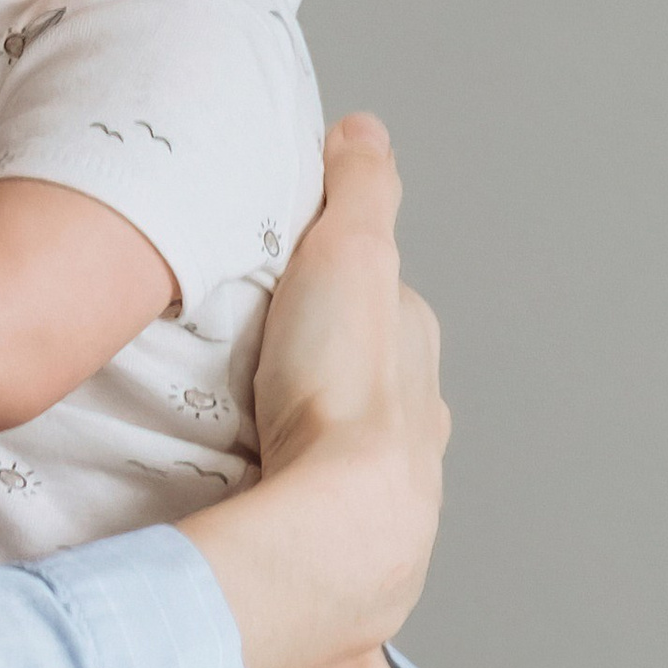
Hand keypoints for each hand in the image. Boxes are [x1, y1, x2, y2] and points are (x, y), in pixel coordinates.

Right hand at [180, 116, 446, 667]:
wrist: (339, 525)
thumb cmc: (341, 387)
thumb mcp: (349, 251)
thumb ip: (358, 189)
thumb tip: (363, 129)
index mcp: (415, 343)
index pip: (378, 291)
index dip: (331, 271)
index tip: (282, 267)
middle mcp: (419, 413)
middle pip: (367, 368)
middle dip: (321, 356)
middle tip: (254, 348)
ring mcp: (392, 481)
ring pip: (348, 439)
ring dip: (309, 428)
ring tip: (248, 423)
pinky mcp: (355, 538)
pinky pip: (323, 499)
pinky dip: (298, 485)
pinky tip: (261, 486)